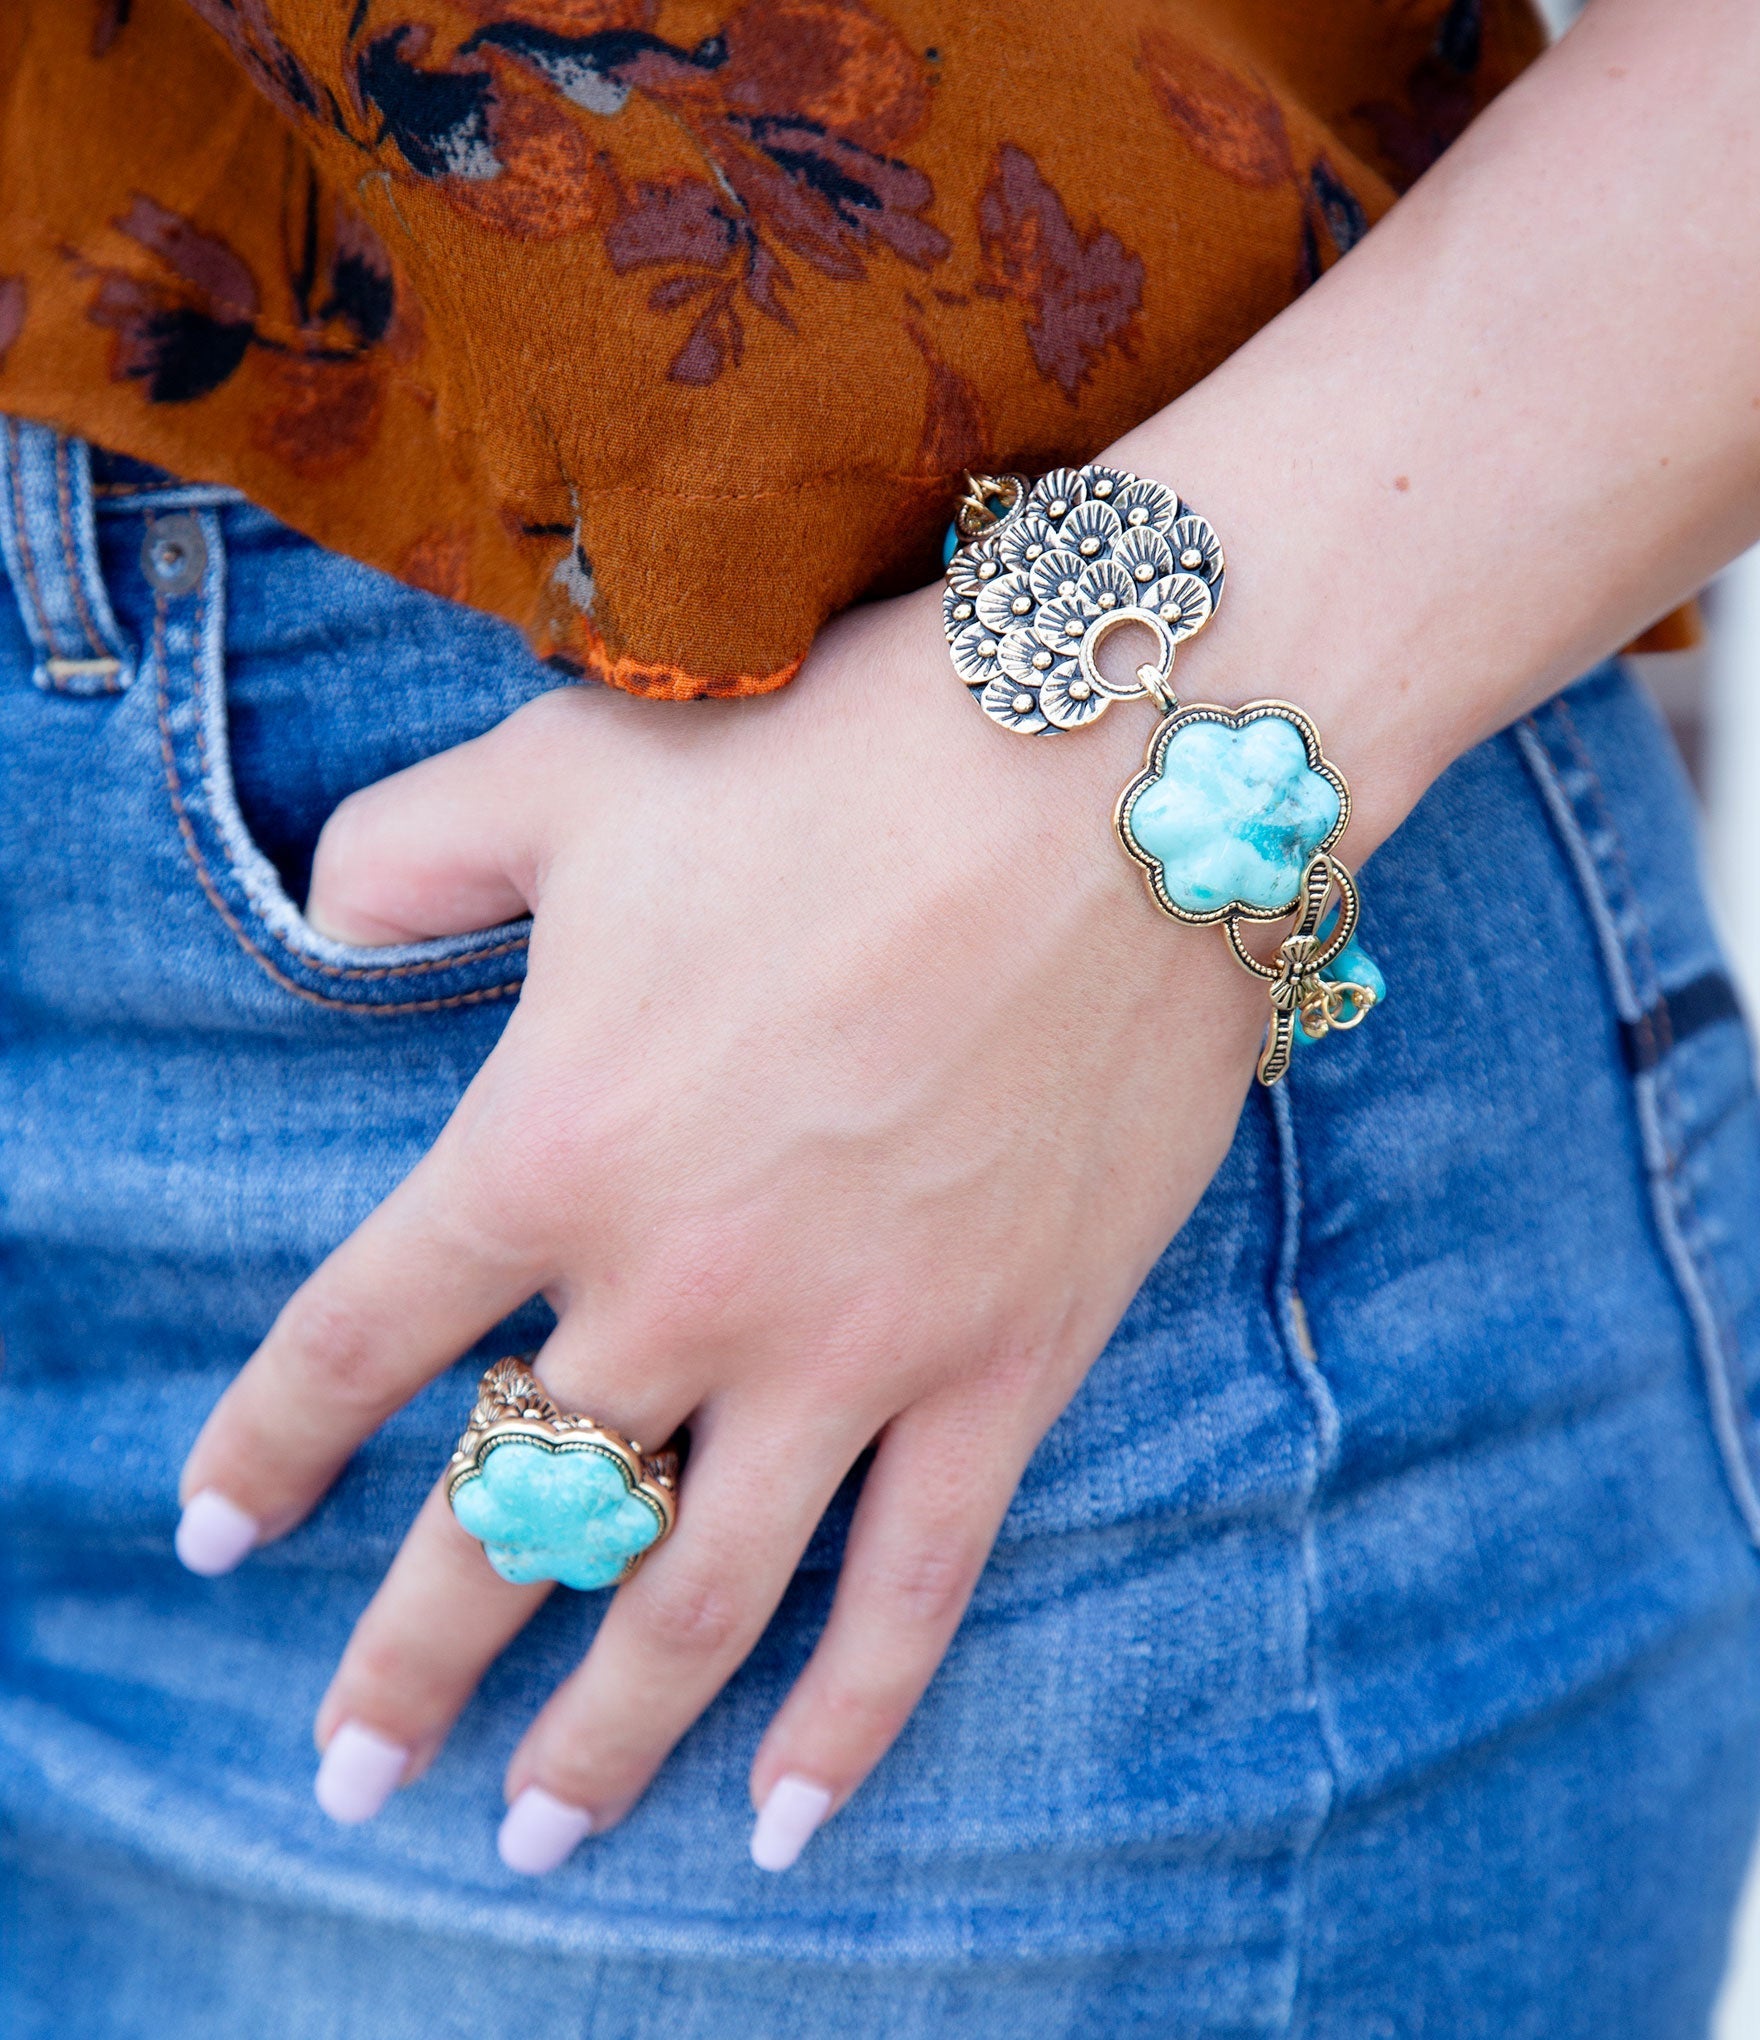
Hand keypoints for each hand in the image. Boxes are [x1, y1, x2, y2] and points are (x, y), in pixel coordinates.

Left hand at [177, 583, 1266, 1870]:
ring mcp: (848, 1350)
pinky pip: (911, 1590)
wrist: (1116, 778)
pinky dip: (846, 1721)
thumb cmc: (837, 759)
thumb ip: (412, 849)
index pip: (355, 1345)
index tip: (217, 1529)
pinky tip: (785, 1815)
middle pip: (507, 1520)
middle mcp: (678, 1285)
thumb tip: (325, 914)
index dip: (265, 1448)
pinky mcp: (1000, 1370)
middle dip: (409, 1662)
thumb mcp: (576, 770)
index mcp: (550, 1145)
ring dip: (595, 1742)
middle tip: (349, 1778)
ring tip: (532, 1838)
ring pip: (692, 1601)